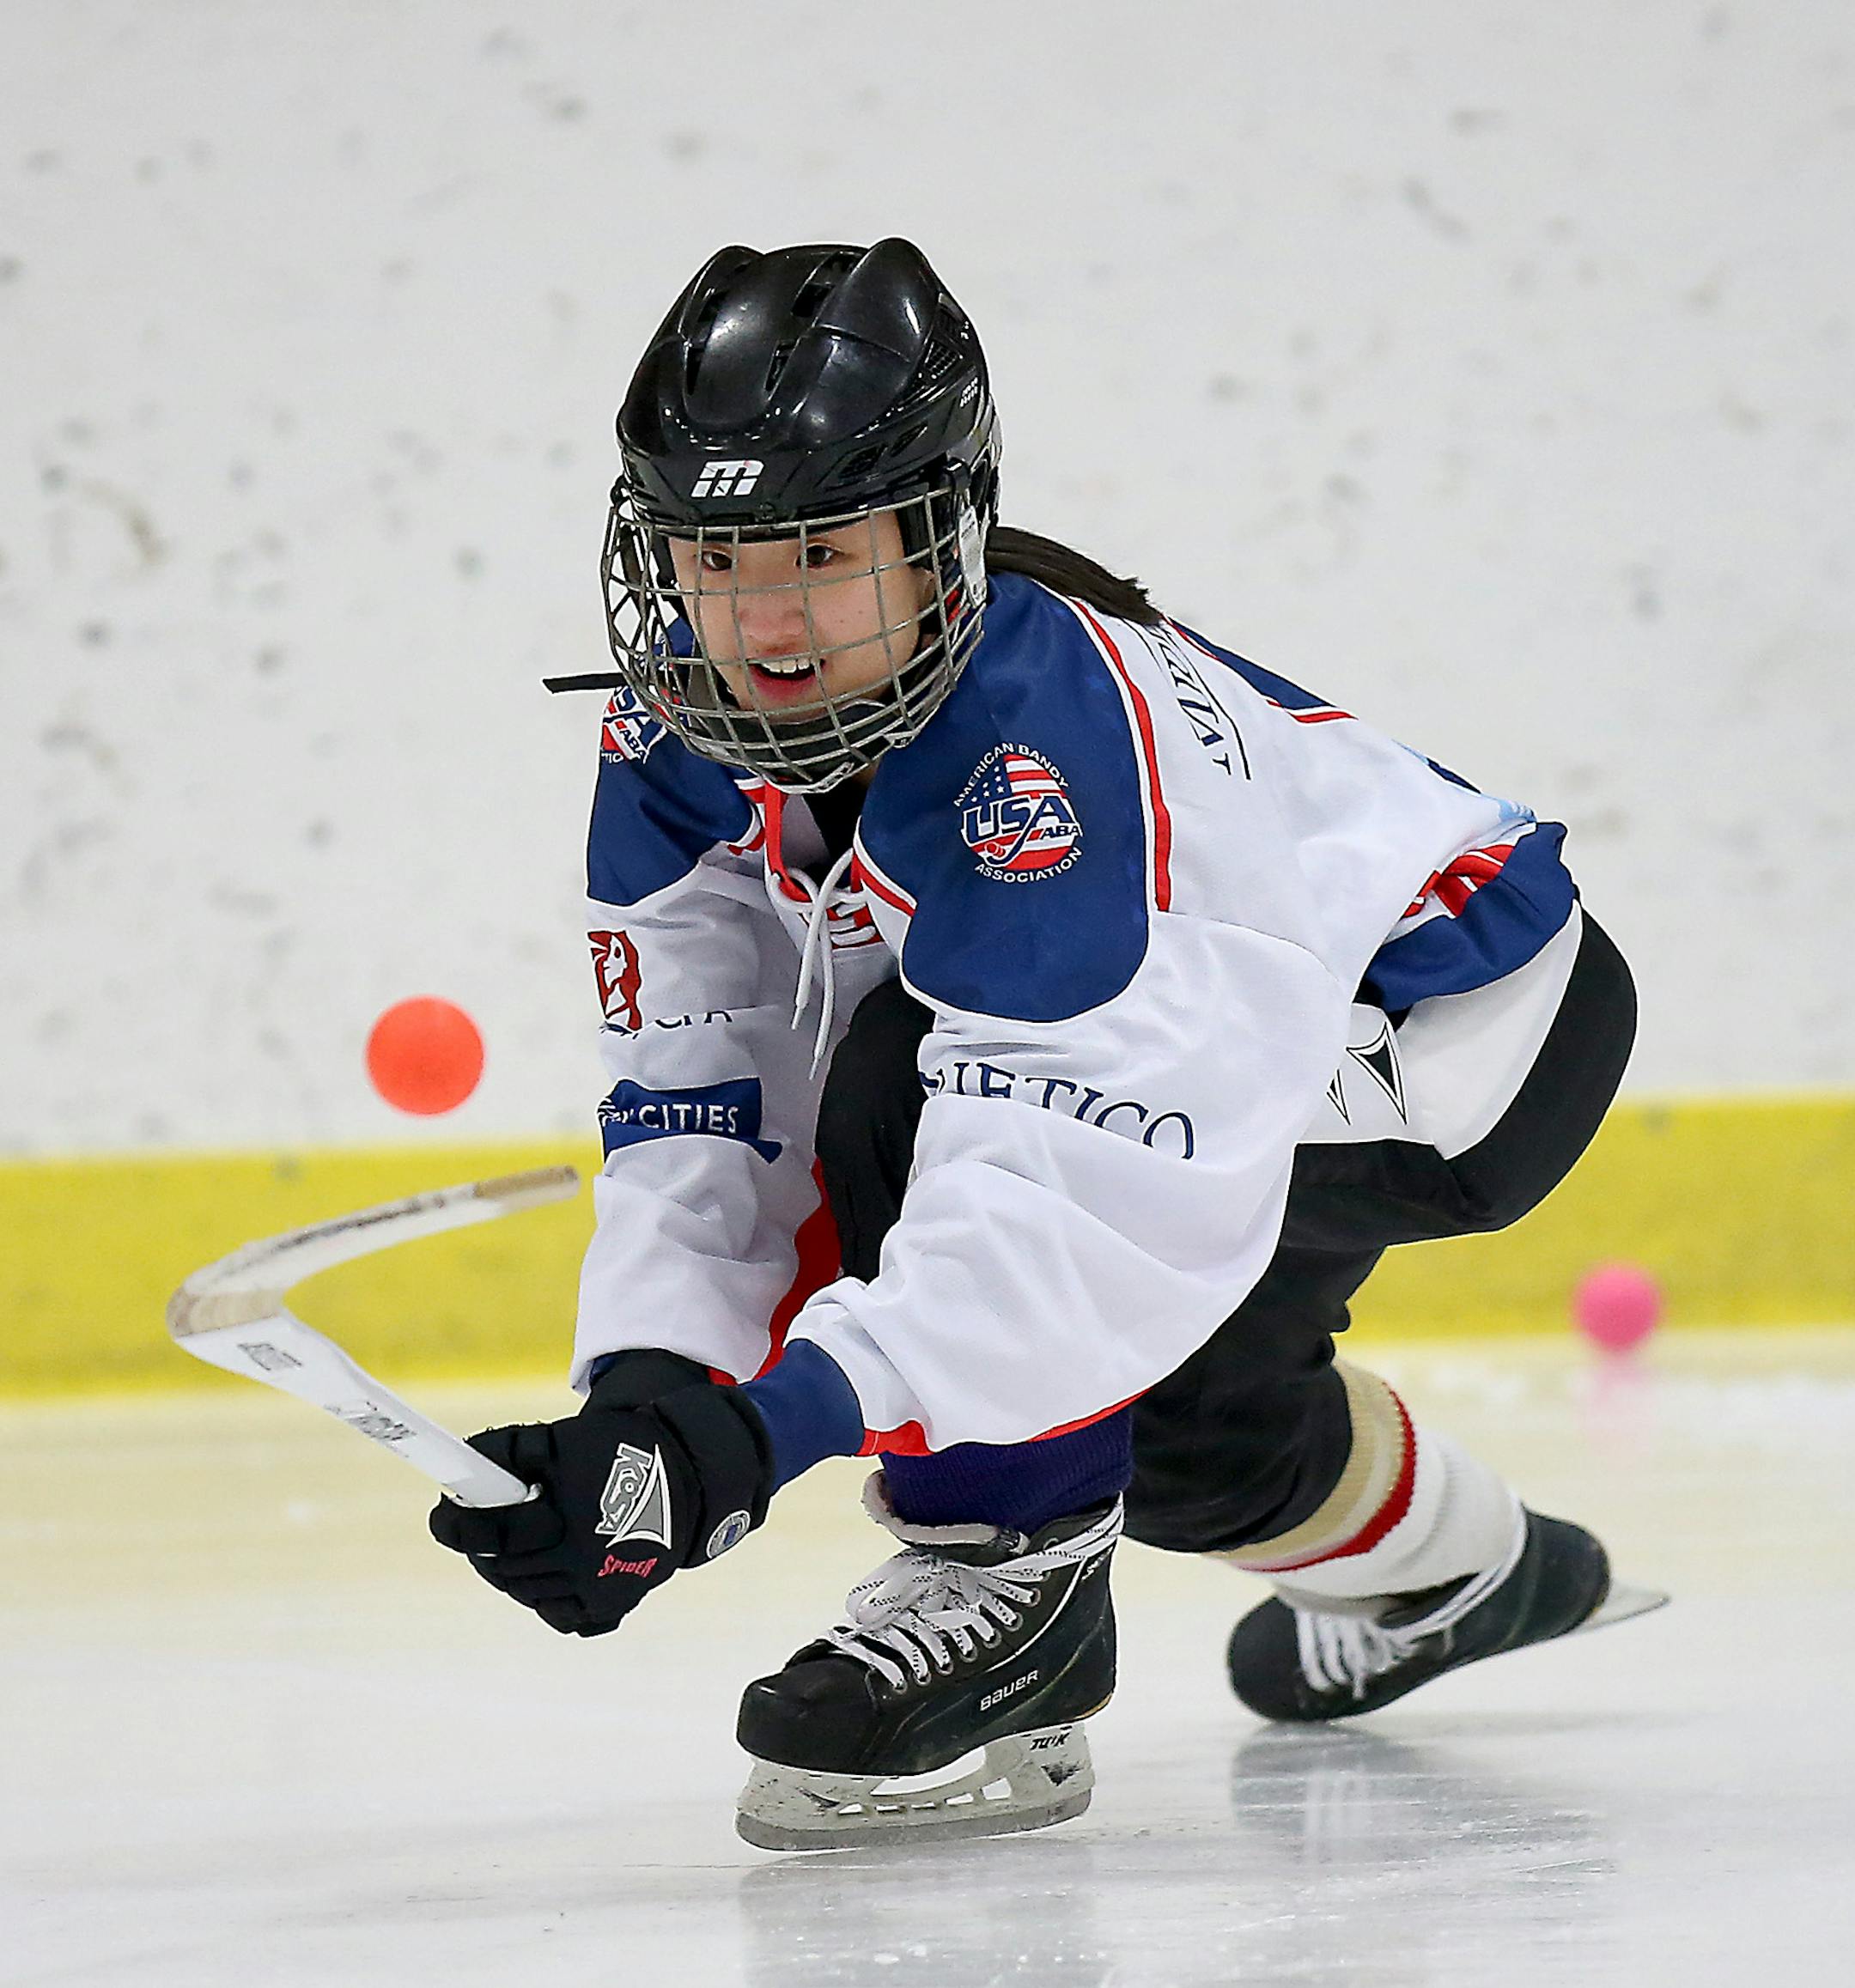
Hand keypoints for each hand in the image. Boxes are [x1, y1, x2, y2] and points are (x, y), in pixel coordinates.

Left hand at [429, 1368, 771, 1635]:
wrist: (689, 1477)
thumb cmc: (618, 1450)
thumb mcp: (562, 1439)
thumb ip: (507, 1451)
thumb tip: (460, 1470)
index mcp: (568, 1514)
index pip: (491, 1534)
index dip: (458, 1526)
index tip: (442, 1516)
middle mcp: (583, 1559)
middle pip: (503, 1568)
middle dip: (481, 1547)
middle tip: (477, 1524)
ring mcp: (598, 1587)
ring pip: (525, 1593)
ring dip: (508, 1569)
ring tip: (514, 1542)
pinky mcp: (612, 1605)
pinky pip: (557, 1614)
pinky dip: (543, 1594)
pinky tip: (547, 1567)